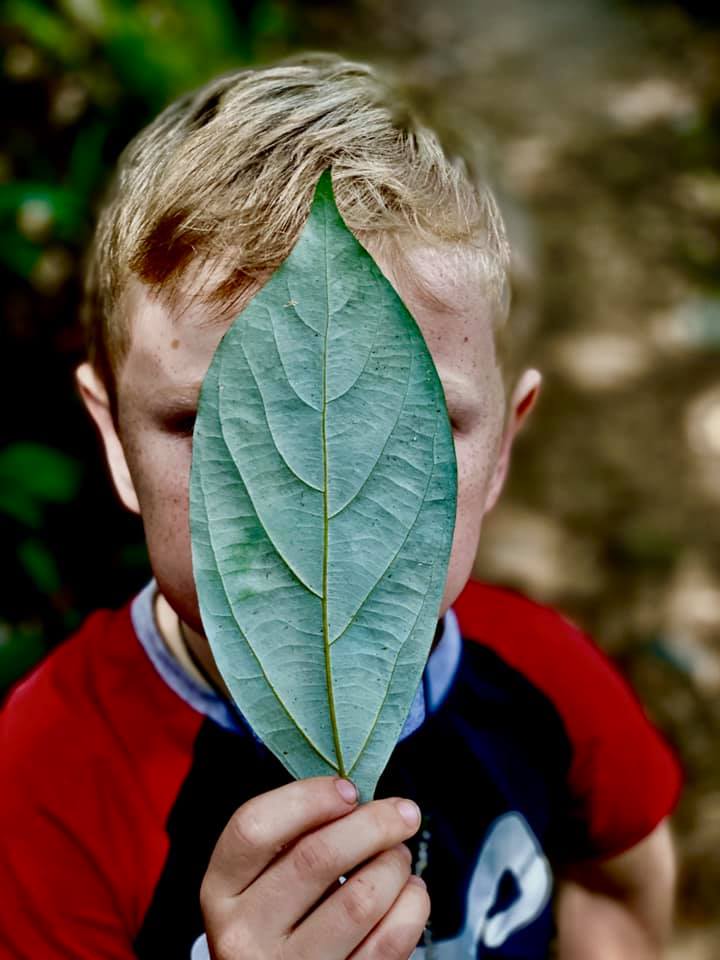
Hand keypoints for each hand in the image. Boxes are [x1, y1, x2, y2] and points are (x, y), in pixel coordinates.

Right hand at [200, 776, 429, 959]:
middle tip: (402, 812)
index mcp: (222, 889)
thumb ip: (293, 836)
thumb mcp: (261, 877)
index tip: (348, 789)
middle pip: (316, 858)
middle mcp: (245, 933)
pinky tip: (409, 891)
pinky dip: (412, 905)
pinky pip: (388, 942)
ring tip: (399, 856)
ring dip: (394, 865)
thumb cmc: (279, 916)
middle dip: (373, 824)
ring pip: (360, 899)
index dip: (308, 798)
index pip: (254, 827)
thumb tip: (356, 796)